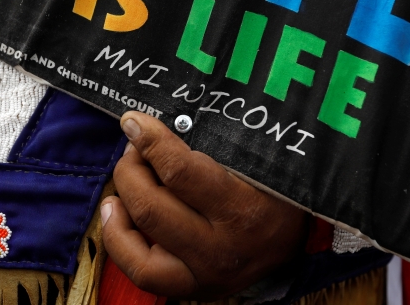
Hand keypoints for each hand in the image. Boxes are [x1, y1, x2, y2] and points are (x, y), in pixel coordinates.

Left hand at [101, 111, 307, 299]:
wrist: (293, 241)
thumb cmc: (274, 189)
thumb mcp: (254, 161)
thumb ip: (207, 143)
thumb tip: (151, 125)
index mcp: (243, 210)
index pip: (179, 171)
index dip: (149, 141)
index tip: (133, 121)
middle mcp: (221, 250)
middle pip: (151, 205)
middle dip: (132, 167)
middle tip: (134, 148)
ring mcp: (204, 275)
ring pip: (138, 242)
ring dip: (122, 201)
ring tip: (125, 179)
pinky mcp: (192, 289)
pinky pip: (141, 272)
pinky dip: (119, 240)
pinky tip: (116, 212)